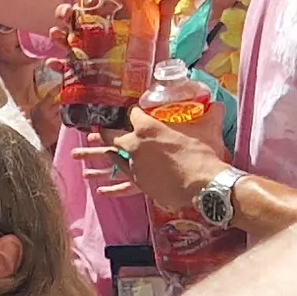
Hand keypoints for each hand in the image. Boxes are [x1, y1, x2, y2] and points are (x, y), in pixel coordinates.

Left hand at [102, 106, 231, 215]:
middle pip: (113, 136)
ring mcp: (135, 166)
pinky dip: (111, 187)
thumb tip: (220, 104)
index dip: (130, 113)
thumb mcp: (206, 130)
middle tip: (92, 132)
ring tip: (76, 156)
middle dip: (103, 133)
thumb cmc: (204, 154)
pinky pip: (121, 185)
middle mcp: (135, 145)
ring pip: (110, 159)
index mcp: (148, 128)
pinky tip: (99, 191)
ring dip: (94, 156)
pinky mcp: (140, 184)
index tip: (127, 113)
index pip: (132, 114)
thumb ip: (210, 115)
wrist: (204, 185)